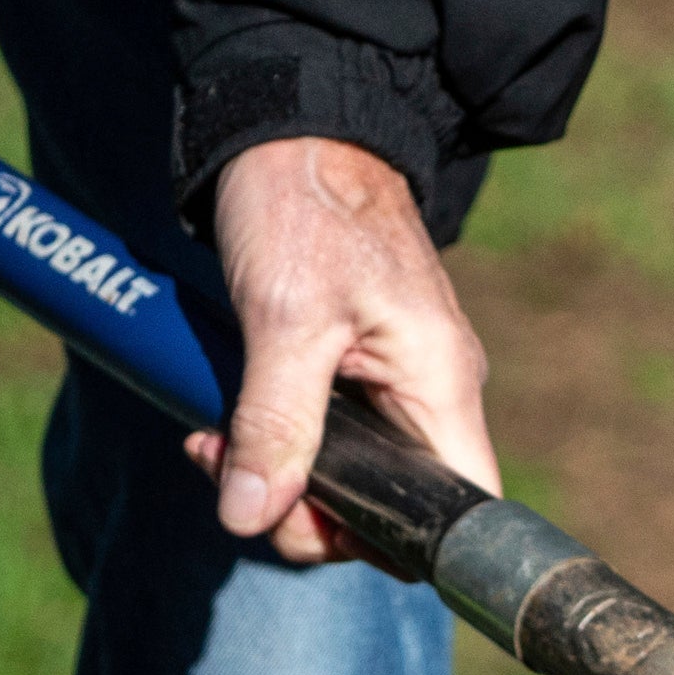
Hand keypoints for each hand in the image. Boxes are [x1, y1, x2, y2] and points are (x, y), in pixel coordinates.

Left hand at [189, 136, 496, 562]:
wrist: (294, 129)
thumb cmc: (304, 208)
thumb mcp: (282, 319)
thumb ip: (273, 424)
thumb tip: (249, 519)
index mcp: (443, 389)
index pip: (461, 512)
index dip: (398, 544)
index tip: (317, 524)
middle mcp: (433, 396)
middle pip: (396, 507)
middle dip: (312, 512)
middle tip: (237, 482)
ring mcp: (397, 384)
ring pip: (353, 475)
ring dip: (280, 475)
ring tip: (212, 443)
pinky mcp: (359, 367)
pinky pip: (328, 433)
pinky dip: (274, 439)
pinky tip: (224, 421)